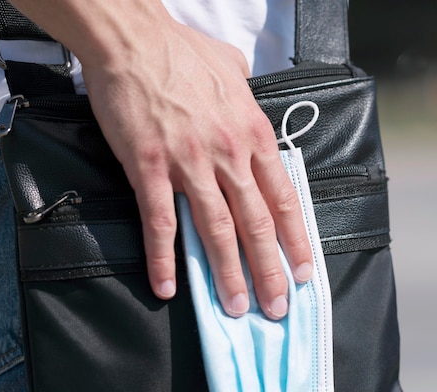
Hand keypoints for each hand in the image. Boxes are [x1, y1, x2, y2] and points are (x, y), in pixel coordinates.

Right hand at [10, 0, 313, 317]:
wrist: (133, 38)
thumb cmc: (181, 53)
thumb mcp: (231, 70)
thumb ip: (247, 93)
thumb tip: (251, 94)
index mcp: (251, 135)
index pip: (282, 199)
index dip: (295, 240)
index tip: (303, 272)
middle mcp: (228, 154)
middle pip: (255, 224)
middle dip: (268, 270)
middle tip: (275, 307)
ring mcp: (189, 163)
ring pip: (215, 230)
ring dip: (226, 273)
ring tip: (234, 307)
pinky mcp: (150, 168)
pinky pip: (160, 222)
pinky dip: (163, 258)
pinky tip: (167, 286)